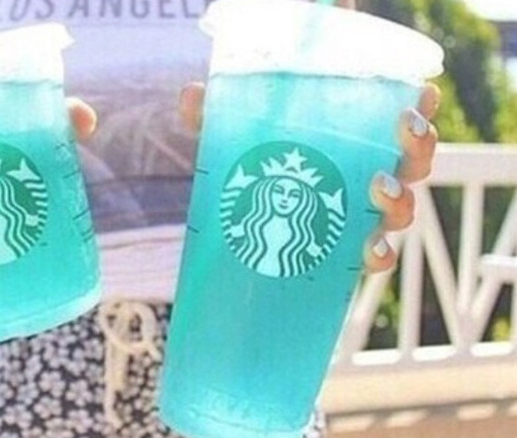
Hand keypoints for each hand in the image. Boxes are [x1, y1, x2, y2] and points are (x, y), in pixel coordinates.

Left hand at [178, 81, 440, 273]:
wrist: (238, 236)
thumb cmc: (250, 175)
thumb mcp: (229, 142)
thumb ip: (213, 118)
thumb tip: (191, 96)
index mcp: (351, 144)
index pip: (396, 123)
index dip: (419, 110)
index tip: (420, 96)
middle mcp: (365, 180)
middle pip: (413, 163)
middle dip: (418, 147)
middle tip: (403, 130)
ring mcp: (359, 220)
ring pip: (403, 209)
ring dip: (401, 198)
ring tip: (378, 187)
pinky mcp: (345, 257)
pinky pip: (377, 259)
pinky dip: (380, 255)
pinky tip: (370, 250)